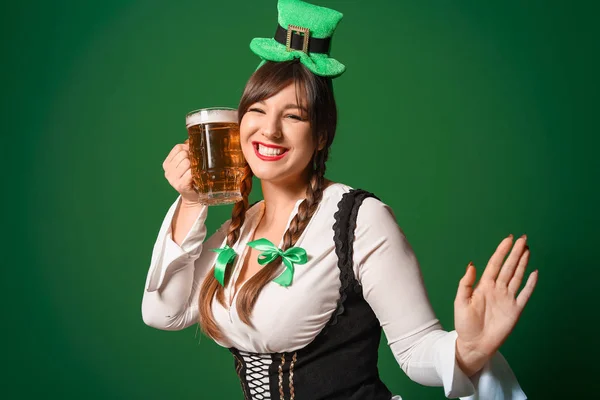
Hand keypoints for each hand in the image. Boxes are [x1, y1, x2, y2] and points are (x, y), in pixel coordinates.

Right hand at [162, 139, 200, 205]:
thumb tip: (192, 139)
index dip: (187, 148)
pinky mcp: (181, 185)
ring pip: (186, 162)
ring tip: (195, 171)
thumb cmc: (191, 178)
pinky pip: (190, 173)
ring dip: (194, 165)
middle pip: (182, 154)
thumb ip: (186, 152)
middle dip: (191, 157)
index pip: (178, 148)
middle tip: (195, 165)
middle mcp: (168, 171)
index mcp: (167, 164)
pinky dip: (195, 173)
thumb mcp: (185, 164)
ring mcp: (173, 179)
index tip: (192, 155)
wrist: (193, 196)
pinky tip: (196, 177)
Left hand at [454, 234, 537, 375]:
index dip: (501, 251)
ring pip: (517, 276)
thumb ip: (466, 283)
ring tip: (528, 250)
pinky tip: (534, 273)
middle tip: (523, 239)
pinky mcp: (515, 310)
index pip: (495, 264)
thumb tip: (472, 265)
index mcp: (484, 286)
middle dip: (515, 253)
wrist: (474, 344)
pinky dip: (530, 284)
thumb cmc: (464, 324)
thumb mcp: (460, 301)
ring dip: (523, 263)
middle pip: (508, 267)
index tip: (508, 239)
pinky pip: (525, 294)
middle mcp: (497, 289)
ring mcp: (507, 299)